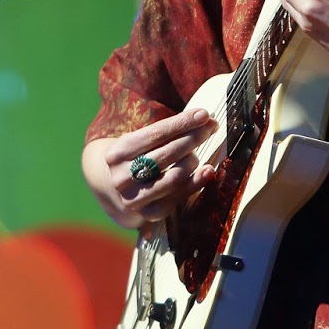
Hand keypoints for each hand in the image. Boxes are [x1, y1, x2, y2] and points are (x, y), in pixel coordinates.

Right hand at [82, 107, 216, 228]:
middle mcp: (122, 177)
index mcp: (117, 153)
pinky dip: (196, 182)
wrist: (118, 190)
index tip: (203, 114)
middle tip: (210, 127)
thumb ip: (168, 132)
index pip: (155, 134)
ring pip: (174, 177)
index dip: (182, 123)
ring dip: (193, 160)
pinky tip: (208, 170)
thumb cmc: (136, 158)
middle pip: (166, 154)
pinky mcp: (149, 213)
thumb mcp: (140, 142)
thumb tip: (205, 119)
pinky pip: (178, 197)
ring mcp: (134, 198)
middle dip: (193, 138)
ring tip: (198, 152)